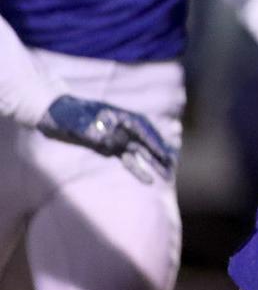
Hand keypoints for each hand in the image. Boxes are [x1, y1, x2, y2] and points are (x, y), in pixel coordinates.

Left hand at [37, 95, 174, 182]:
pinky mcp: (108, 146)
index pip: (143, 131)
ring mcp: (116, 137)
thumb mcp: (81, 122)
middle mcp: (122, 127)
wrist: (51, 111)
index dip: (155, 144)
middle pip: (146, 141)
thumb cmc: (66, 114)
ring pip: (140, 151)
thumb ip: (98, 132)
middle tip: (173, 168)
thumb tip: (117, 143)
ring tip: (166, 176)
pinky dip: (138, 167)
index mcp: (120, 117)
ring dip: (152, 163)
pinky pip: (127, 158)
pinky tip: (147, 178)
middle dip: (160, 154)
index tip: (166, 155)